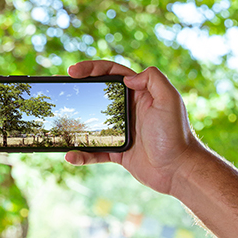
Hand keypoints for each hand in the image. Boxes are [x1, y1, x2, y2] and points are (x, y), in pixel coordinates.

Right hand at [65, 60, 200, 195]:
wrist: (179, 169)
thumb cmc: (176, 135)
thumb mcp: (170, 100)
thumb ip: (153, 80)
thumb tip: (128, 77)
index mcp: (142, 94)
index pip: (114, 73)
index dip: (92, 68)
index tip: (73, 71)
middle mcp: (131, 109)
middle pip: (99, 95)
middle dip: (79, 90)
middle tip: (59, 89)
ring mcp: (124, 131)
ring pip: (93, 123)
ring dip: (76, 123)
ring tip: (59, 123)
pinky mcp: (120, 152)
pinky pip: (96, 151)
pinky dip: (82, 154)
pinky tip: (71, 155)